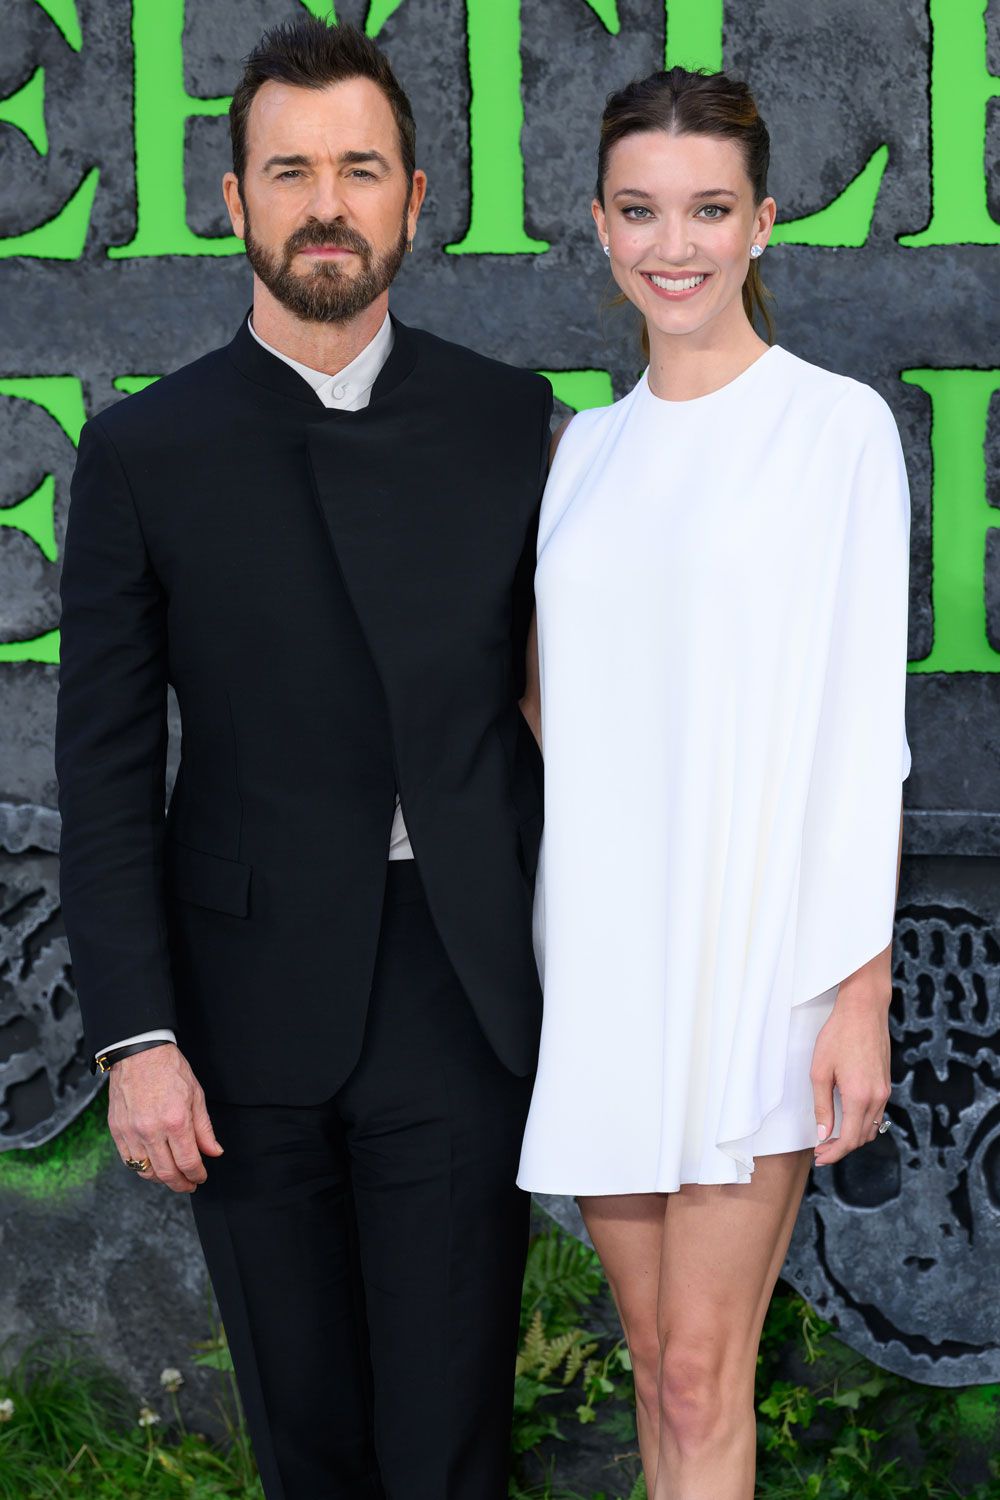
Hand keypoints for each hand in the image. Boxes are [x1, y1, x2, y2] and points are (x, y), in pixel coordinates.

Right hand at [107, 1044, 222, 1192]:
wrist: (139, 1053)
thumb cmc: (170, 1069)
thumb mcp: (196, 1096)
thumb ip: (204, 1129)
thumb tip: (214, 1152)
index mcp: (175, 1121)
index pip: (188, 1162)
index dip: (197, 1175)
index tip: (201, 1177)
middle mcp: (151, 1130)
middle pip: (167, 1173)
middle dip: (181, 1184)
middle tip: (189, 1184)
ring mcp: (131, 1132)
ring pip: (146, 1171)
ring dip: (161, 1179)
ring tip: (172, 1176)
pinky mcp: (117, 1130)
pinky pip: (129, 1160)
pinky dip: (142, 1168)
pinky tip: (152, 1165)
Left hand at [811, 975, 891, 1167]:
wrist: (864, 1010)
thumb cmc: (839, 1035)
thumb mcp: (820, 1071)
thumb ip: (822, 1106)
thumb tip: (823, 1134)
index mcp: (860, 1096)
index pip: (850, 1139)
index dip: (834, 1153)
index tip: (820, 1157)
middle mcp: (878, 1097)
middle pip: (863, 1138)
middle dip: (841, 1148)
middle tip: (821, 1150)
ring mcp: (885, 1091)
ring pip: (872, 1127)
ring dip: (853, 1137)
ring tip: (831, 1138)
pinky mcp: (886, 1084)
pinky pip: (877, 1114)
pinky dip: (862, 1123)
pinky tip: (846, 1119)